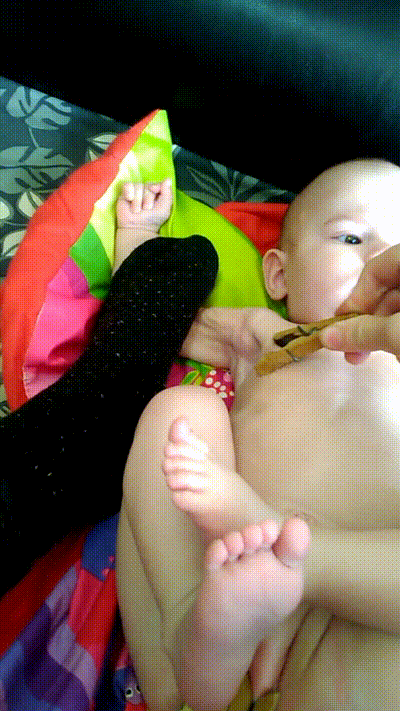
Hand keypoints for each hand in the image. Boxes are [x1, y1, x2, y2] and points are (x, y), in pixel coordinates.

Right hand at [116, 179, 172, 232]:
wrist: (137, 229)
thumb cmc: (152, 221)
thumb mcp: (164, 209)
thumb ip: (168, 194)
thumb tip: (167, 179)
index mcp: (157, 194)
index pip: (158, 183)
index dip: (157, 186)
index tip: (155, 191)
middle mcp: (147, 191)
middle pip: (148, 184)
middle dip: (148, 198)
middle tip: (146, 209)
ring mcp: (135, 192)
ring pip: (138, 186)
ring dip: (138, 200)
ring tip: (136, 210)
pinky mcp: (124, 194)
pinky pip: (127, 185)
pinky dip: (129, 192)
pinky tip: (129, 200)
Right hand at [319, 244, 399, 362]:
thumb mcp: (397, 331)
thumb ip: (364, 332)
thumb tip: (326, 337)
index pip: (376, 269)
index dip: (357, 299)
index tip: (343, 326)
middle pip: (391, 289)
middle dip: (372, 323)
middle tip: (356, 354)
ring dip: (388, 332)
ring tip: (389, 357)